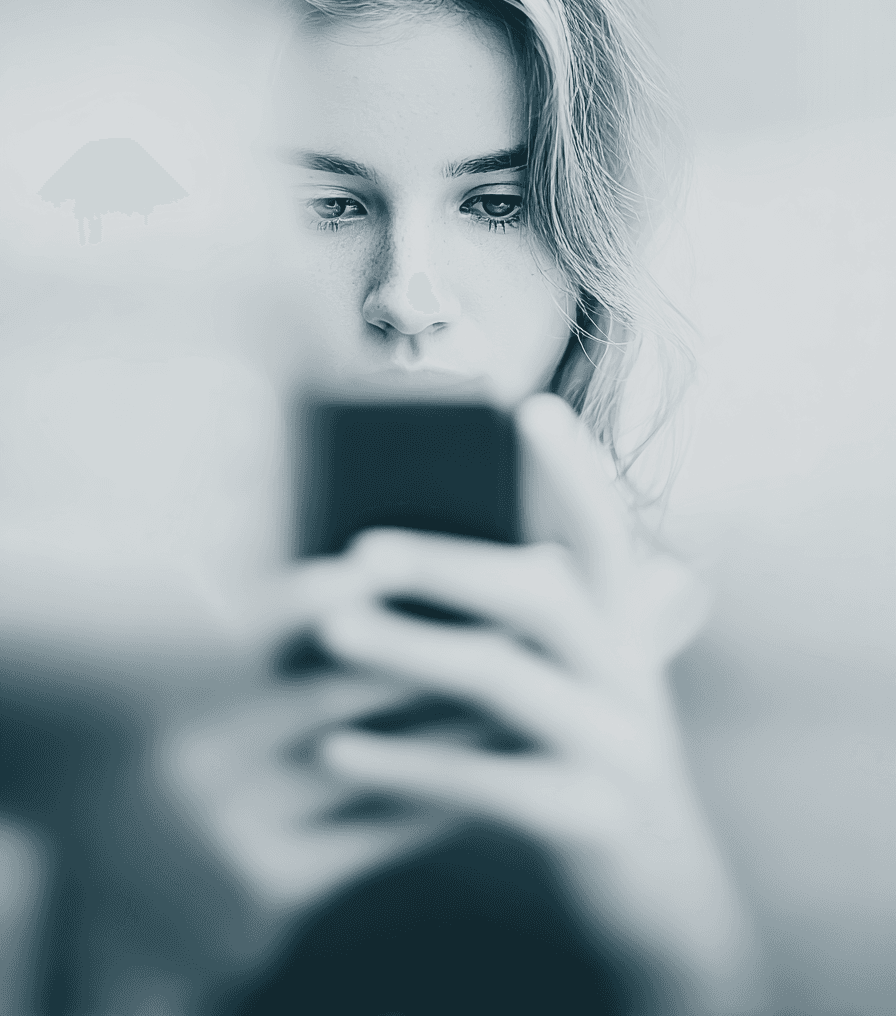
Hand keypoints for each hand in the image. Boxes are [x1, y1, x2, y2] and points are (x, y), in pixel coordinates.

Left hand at [297, 394, 763, 1013]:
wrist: (660, 901)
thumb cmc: (585, 766)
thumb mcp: (579, 689)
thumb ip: (524, 634)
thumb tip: (398, 568)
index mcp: (622, 633)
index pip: (609, 532)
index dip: (574, 469)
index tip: (529, 409)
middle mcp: (628, 678)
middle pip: (544, 594)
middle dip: (450, 564)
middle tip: (361, 550)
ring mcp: (616, 751)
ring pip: (508, 681)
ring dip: (412, 651)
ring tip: (332, 632)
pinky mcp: (589, 824)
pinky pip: (485, 784)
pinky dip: (406, 763)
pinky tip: (336, 751)